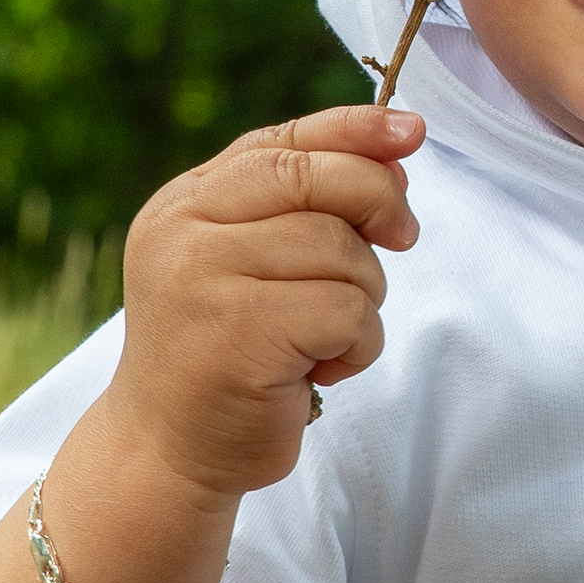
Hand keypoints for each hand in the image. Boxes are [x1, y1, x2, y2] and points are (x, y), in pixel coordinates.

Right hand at [109, 106, 425, 499]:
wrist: (170, 451)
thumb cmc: (229, 355)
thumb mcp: (254, 266)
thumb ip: (306, 208)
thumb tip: (396, 160)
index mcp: (185, 204)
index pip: (278, 143)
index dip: (353, 131)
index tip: (413, 131)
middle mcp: (183, 230)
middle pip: (314, 179)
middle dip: (378, 204)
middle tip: (402, 238)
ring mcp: (203, 278)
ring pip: (340, 248)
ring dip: (365, 296)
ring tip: (328, 336)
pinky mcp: (238, 333)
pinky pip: (346, 310)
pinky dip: (359, 344)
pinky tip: (322, 369)